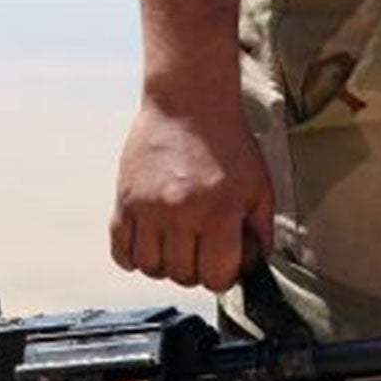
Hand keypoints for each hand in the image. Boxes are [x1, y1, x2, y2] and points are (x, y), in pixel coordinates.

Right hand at [110, 94, 275, 292]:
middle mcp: (181, 213)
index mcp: (219, 213)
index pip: (215, 278)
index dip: (222, 276)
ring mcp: (149, 207)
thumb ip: (261, 232)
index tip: (223, 264)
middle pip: (182, 275)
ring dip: (164, 265)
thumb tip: (252, 266)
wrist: (189, 103)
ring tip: (175, 246)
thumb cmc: (227, 144)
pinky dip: (132, 256)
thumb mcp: (259, 188)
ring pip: (150, 267)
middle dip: (195, 271)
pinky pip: (120, 249)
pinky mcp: (125, 199)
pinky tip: (148, 243)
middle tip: (200, 251)